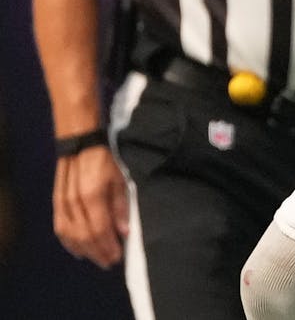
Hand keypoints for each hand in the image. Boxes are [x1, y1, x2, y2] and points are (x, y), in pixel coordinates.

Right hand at [52, 144, 127, 268]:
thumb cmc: (105, 163)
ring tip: (98, 258)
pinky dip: (69, 243)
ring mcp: (62, 205)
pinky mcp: (56, 205)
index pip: (99, 230)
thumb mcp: (120, 180)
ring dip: (85, 250)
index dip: (108, 246)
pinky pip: (60, 229)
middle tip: (110, 262)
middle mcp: (74, 203)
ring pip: (71, 236)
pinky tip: (79, 251)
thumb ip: (121, 207)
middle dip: (98, 252)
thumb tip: (124, 232)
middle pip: (85, 236)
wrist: (80, 146)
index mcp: (92, 196)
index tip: (117, 257)